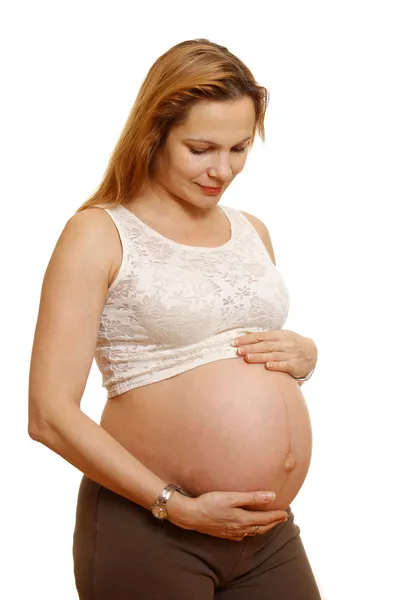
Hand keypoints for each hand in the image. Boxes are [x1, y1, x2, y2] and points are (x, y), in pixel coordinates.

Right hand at [167, 490, 288, 541]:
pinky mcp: (223, 533)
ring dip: (263, 528)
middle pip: (260, 528)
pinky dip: (249, 532)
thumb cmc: (210, 503)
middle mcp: (239, 529)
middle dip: (272, 523)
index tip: (285, 513)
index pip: (265, 519)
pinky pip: (241, 535)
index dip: (276, 517)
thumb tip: (272, 496)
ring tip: (269, 524)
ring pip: (252, 532)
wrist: (190, 515)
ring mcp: (230, 533)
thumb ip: (252, 497)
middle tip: (282, 519)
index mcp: (243, 519)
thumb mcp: (232, 497)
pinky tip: (247, 530)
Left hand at [233, 329, 316, 378]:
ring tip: (247, 357)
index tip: (235, 342)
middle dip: (250, 347)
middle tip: (238, 350)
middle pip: (265, 345)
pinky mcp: (294, 365)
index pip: (261, 336)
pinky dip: (276, 366)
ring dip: (259, 356)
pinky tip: (267, 366)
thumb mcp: (281, 336)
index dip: (248, 338)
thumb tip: (247, 335)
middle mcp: (284, 344)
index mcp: (280, 335)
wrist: (312, 352)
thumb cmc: (291, 343)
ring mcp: (290, 354)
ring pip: (272, 355)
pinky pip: (284, 365)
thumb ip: (266, 337)